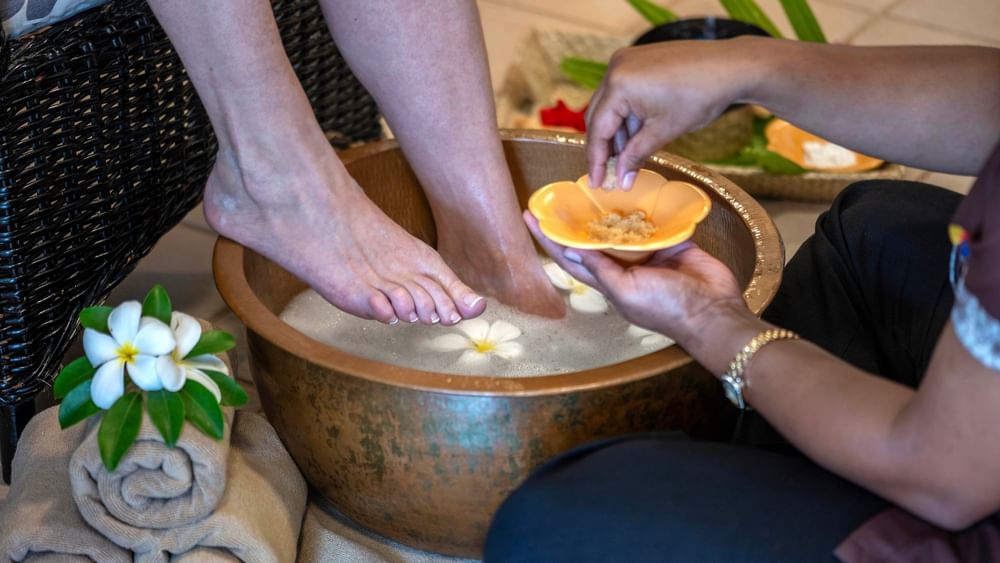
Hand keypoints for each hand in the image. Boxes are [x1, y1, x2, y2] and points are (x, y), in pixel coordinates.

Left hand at [524, 211, 745, 344]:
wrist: (714, 311)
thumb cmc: (667, 309)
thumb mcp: (627, 292)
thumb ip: (601, 270)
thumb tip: (573, 249)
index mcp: (608, 283)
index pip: (569, 258)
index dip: (549, 239)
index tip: (530, 217)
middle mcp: (623, 268)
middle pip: (592, 240)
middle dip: (575, 221)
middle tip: (558, 195)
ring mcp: (648, 255)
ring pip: (622, 228)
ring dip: (609, 211)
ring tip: (592, 187)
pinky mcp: (671, 243)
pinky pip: (654, 222)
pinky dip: (645, 208)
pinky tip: (634, 189)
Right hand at [586, 37, 763, 188]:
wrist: (731, 67)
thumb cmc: (701, 96)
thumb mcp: (664, 131)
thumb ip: (636, 156)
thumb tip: (621, 180)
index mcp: (619, 84)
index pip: (598, 129)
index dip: (597, 160)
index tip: (596, 183)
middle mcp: (616, 68)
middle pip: (598, 115)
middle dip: (604, 147)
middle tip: (608, 174)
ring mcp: (627, 61)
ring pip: (611, 105)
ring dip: (617, 133)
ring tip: (627, 159)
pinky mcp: (638, 60)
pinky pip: (623, 93)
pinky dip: (628, 116)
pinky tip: (637, 137)